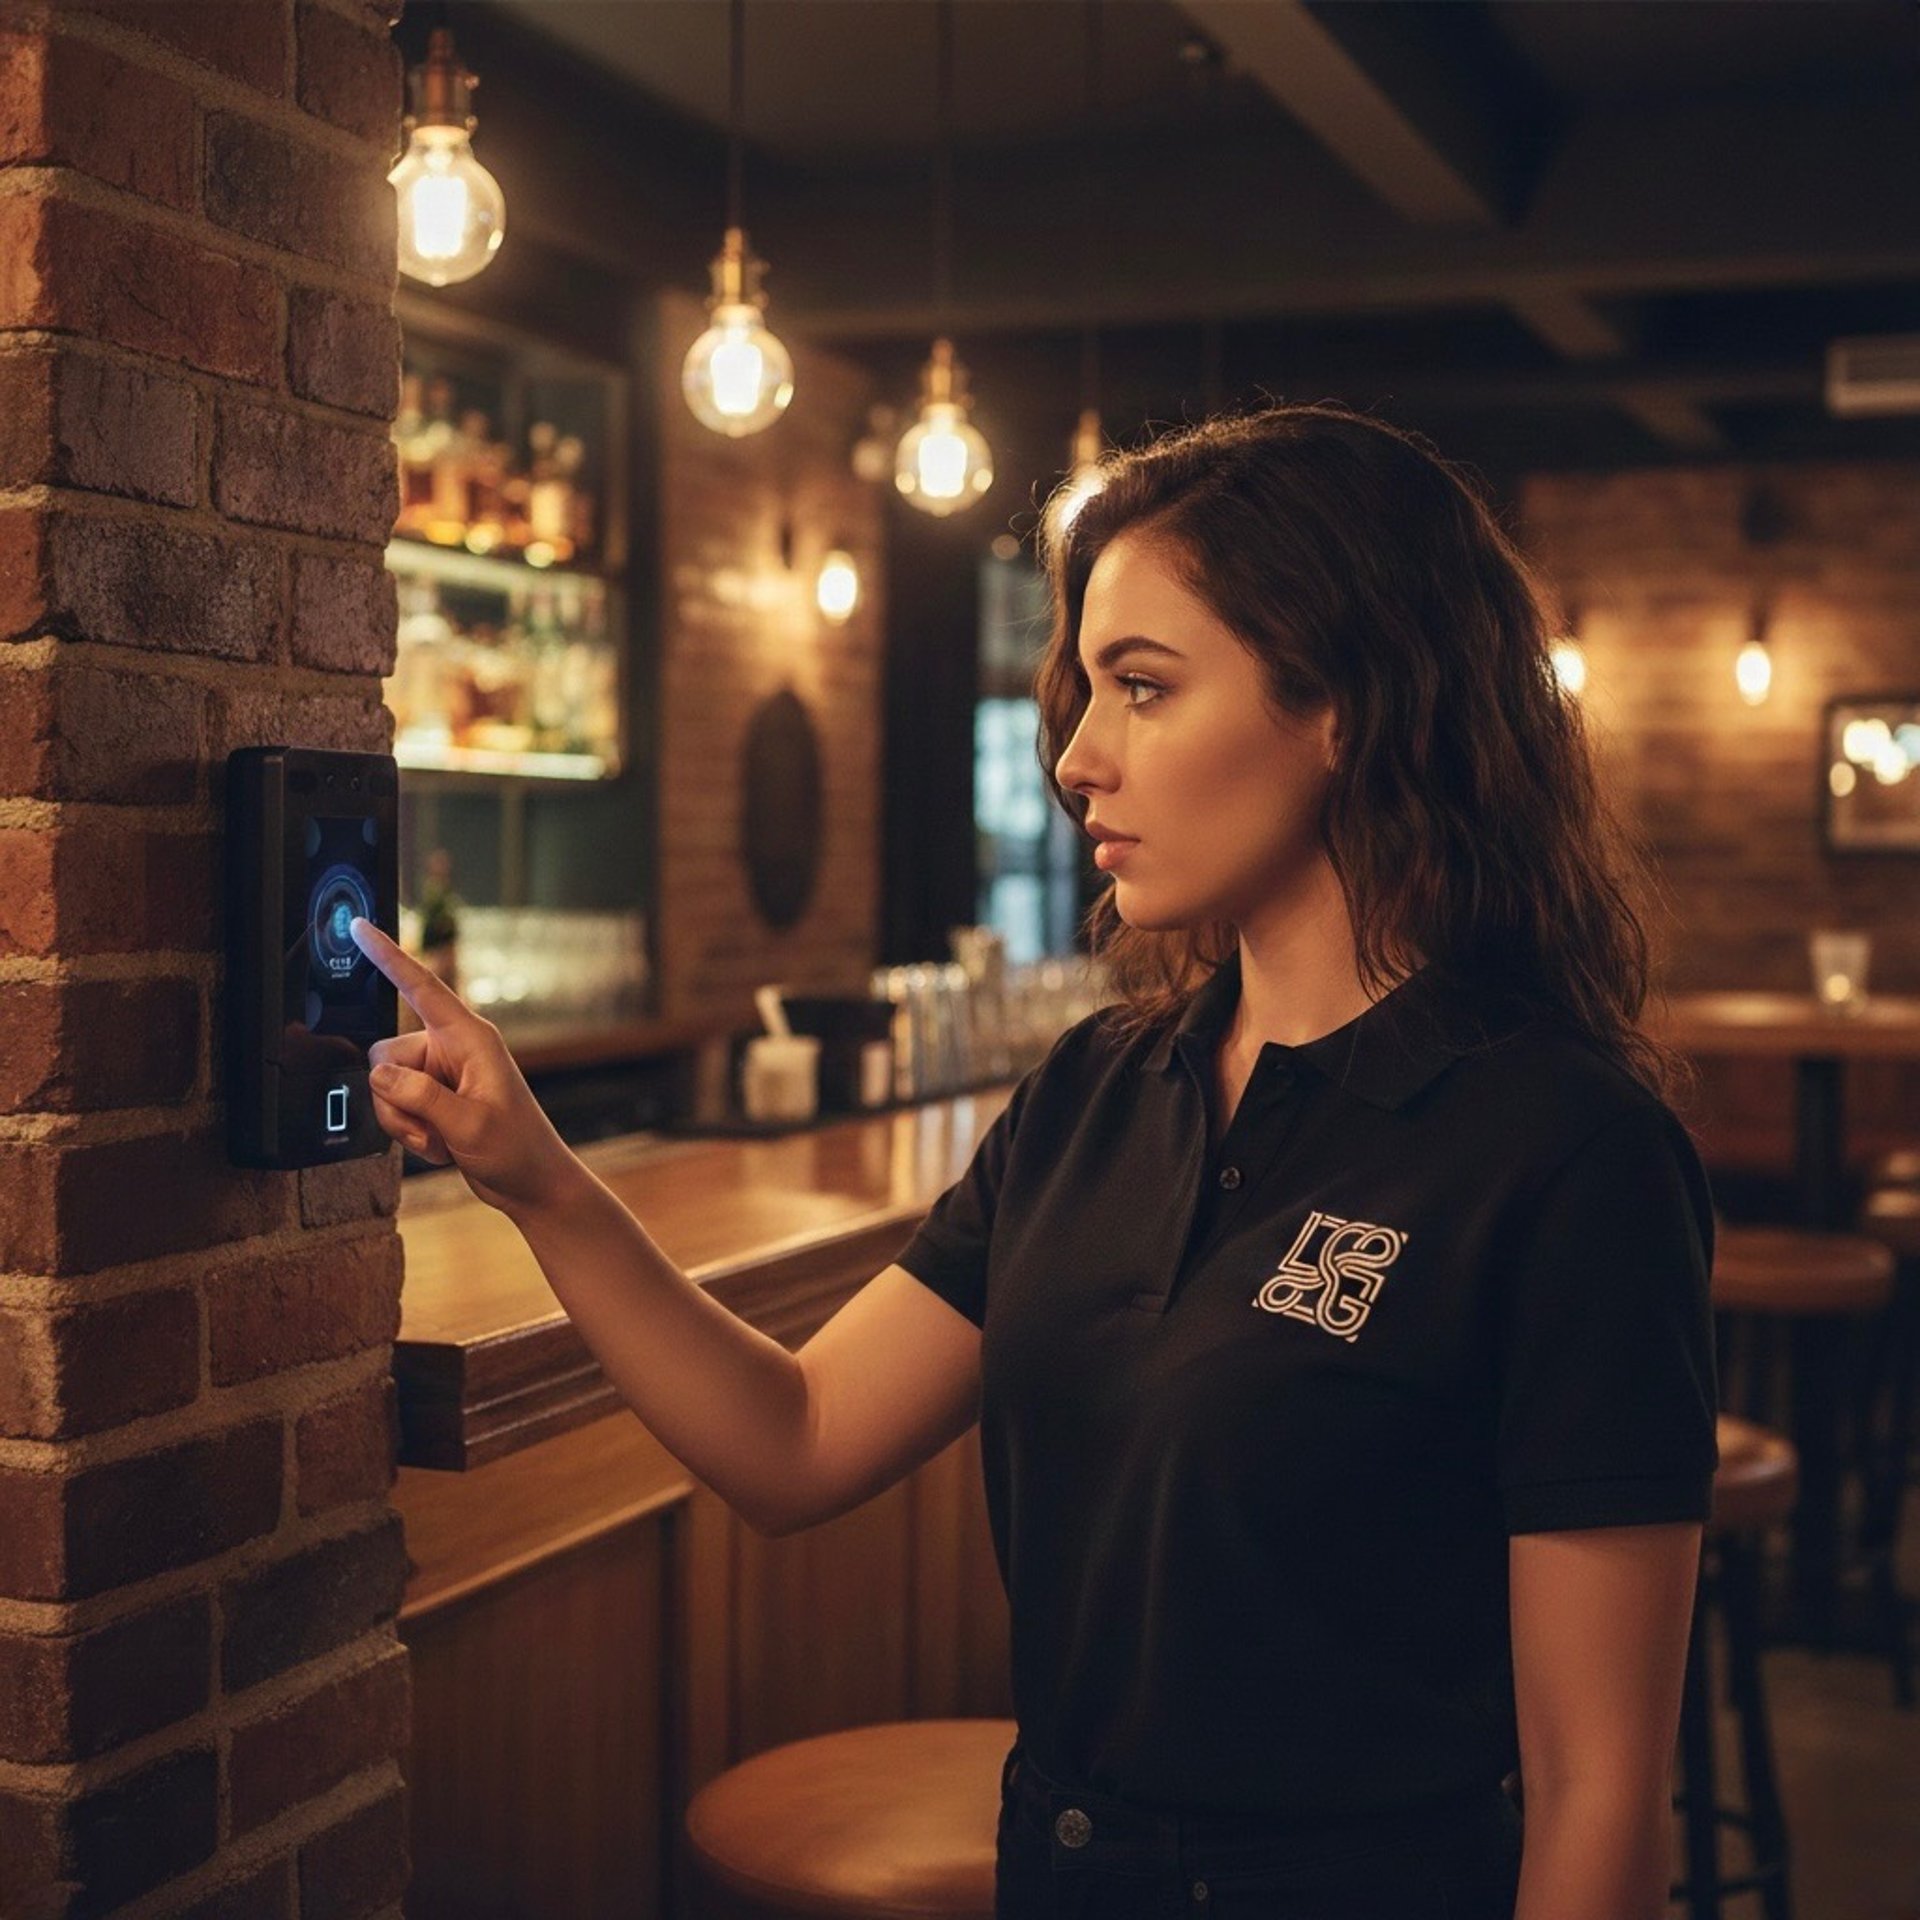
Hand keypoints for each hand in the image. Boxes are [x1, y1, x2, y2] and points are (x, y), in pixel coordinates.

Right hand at [348, 915, 581, 1219]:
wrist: (531, 1183)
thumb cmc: (517, 1149)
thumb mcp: (468, 1124)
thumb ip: (420, 1096)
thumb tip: (380, 1075)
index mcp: (470, 1038)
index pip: (421, 986)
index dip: (389, 955)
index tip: (361, 927)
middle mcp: (452, 1049)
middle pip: (386, 1055)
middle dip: (396, 1100)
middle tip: (433, 1128)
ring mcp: (441, 1074)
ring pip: (384, 1086)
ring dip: (404, 1122)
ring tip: (442, 1140)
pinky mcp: (433, 1097)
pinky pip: (394, 1106)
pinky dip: (410, 1131)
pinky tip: (441, 1146)